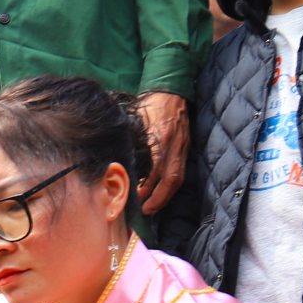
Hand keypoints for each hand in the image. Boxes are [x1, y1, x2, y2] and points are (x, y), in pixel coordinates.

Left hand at [136, 92, 188, 210]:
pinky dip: (170, 187)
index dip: (144, 185)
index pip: (152, 168)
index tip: (132, 196)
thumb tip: (118, 162)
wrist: (171, 92)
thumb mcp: (136, 121)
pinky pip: (179, 172)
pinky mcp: (184, 148)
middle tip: (143, 209)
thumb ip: (131, 141)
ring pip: (176, 178)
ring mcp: (180, 147)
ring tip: (152, 208)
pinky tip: (162, 195)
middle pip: (167, 178)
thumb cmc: (149, 106)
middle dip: (155, 198)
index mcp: (158, 137)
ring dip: (164, 197)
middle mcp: (171, 145)